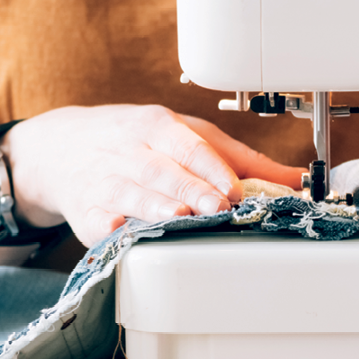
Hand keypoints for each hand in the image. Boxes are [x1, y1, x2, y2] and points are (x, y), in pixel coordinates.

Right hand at [4, 104, 302, 245]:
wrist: (63, 148)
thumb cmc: (136, 141)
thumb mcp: (186, 134)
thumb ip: (240, 158)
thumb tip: (295, 178)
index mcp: (158, 127)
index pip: (189, 146)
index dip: (213, 168)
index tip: (237, 188)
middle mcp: (130, 152)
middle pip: (164, 172)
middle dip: (192, 190)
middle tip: (219, 207)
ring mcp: (105, 182)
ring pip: (131, 194)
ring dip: (155, 207)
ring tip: (178, 218)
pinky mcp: (86, 212)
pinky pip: (96, 220)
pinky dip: (109, 227)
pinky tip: (121, 231)